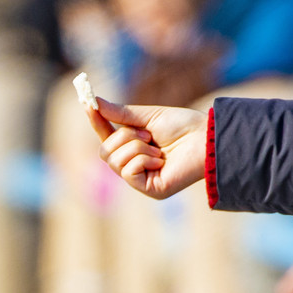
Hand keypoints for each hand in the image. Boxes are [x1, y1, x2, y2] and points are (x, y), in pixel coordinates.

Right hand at [85, 95, 207, 199]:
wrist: (205, 138)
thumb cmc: (182, 126)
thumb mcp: (147, 116)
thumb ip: (120, 114)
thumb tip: (94, 102)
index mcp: (133, 147)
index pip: (106, 137)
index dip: (96, 121)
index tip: (87, 103)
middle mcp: (134, 165)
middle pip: (104, 153)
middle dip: (123, 137)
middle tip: (147, 134)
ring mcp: (141, 179)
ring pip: (115, 161)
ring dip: (137, 147)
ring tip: (158, 148)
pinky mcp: (149, 190)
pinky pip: (128, 172)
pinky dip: (143, 159)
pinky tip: (160, 160)